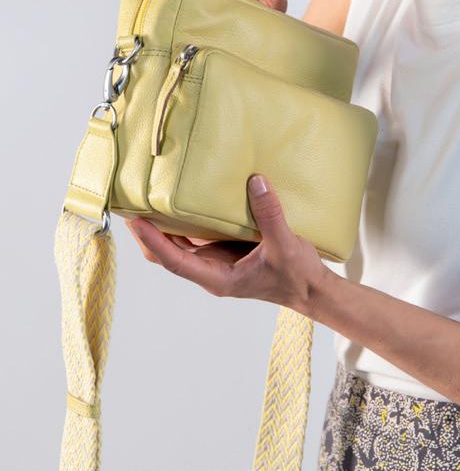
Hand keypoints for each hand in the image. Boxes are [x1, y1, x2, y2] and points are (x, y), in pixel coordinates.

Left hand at [124, 175, 328, 312]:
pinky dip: (190, 220)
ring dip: (166, 225)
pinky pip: (201, 235)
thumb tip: (256, 182)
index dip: (153, 241)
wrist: (312, 290)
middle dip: (149, 232)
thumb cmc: (296, 276)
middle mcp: (212, 270)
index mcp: (218, 278)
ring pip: (182, 244)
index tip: (135, 221)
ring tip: (153, 196)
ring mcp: (218, 261)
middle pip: (168, 253)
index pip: (175, 260)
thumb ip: (269, 215)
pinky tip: (189, 199)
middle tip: (134, 203)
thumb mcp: (285, 245)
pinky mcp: (228, 250)